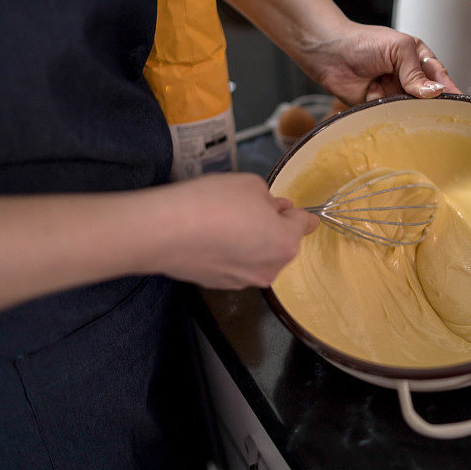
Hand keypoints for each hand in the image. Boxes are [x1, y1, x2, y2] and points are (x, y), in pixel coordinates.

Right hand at [146, 173, 318, 289]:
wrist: (166, 231)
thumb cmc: (213, 203)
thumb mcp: (250, 184)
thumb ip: (269, 198)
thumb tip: (273, 208)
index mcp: (285, 243)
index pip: (304, 224)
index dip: (299, 213)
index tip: (297, 212)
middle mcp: (270, 268)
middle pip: (281, 242)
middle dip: (271, 225)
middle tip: (248, 207)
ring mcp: (244, 281)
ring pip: (258, 255)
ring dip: (251, 240)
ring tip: (224, 221)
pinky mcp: (220, 285)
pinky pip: (236, 264)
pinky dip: (230, 252)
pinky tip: (211, 237)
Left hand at [296, 21, 461, 104]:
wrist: (329, 53)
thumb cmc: (362, 42)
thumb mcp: (398, 49)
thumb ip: (416, 71)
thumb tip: (434, 91)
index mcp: (417, 60)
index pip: (440, 77)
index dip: (450, 91)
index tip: (461, 105)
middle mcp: (407, 79)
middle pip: (427, 98)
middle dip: (429, 105)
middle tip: (433, 111)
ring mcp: (392, 94)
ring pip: (409, 110)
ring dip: (408, 110)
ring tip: (405, 105)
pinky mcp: (377, 107)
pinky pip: (389, 117)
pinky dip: (387, 113)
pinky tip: (379, 102)